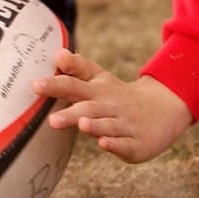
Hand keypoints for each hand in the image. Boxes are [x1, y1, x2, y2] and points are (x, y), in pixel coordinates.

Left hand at [34, 49, 192, 163]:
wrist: (163, 108)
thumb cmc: (120, 95)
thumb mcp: (100, 79)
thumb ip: (77, 68)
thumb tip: (57, 53)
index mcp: (98, 91)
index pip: (74, 85)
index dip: (55, 85)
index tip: (35, 85)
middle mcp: (110, 106)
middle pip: (88, 109)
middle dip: (71, 114)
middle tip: (51, 120)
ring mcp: (124, 124)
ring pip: (107, 125)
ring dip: (94, 125)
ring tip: (82, 124)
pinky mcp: (135, 144)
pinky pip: (124, 144)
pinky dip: (114, 144)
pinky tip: (104, 143)